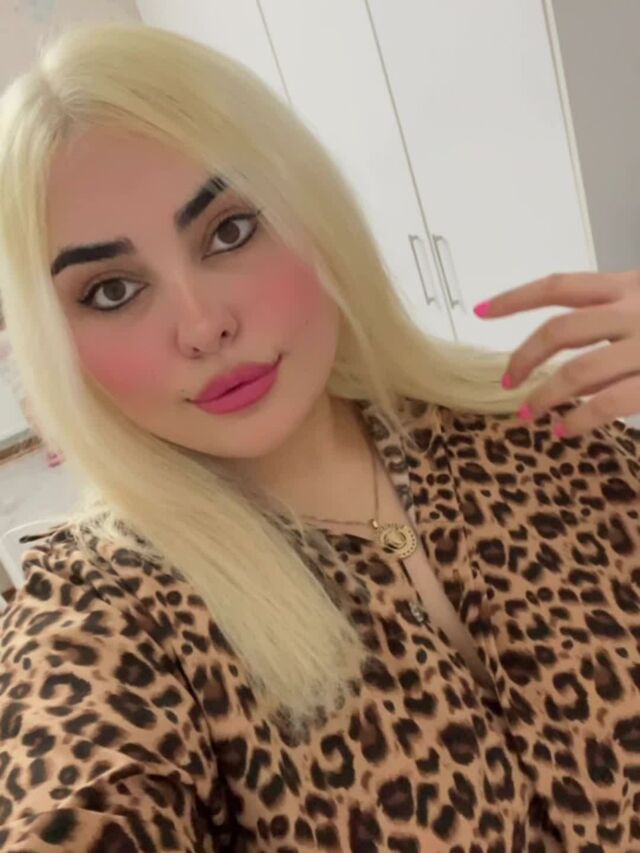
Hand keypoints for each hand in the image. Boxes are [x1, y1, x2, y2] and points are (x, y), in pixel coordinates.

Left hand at [473, 270, 639, 436]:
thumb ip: (607, 330)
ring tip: (528, 413)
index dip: (515, 299)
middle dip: (525, 357)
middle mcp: (634, 310)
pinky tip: (564, 429)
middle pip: (559, 330)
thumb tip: (559, 376)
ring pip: (577, 371)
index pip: (559, 287)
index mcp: (628, 286)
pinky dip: (579, 419)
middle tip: (507, 381)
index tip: (480, 311)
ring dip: (544, 395)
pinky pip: (607, 402)